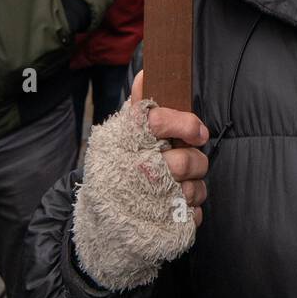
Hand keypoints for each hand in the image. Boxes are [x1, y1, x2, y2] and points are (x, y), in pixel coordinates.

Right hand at [130, 70, 208, 226]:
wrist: (99, 226)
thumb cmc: (117, 170)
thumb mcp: (121, 136)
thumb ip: (138, 105)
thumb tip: (146, 70)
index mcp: (129, 143)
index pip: (160, 121)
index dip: (184, 124)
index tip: (197, 132)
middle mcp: (140, 171)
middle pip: (186, 162)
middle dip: (195, 162)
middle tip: (188, 161)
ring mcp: (151, 202)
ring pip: (195, 190)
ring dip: (194, 188)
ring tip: (179, 187)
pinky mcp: (163, 227)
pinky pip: (194, 215)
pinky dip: (191, 212)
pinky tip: (175, 208)